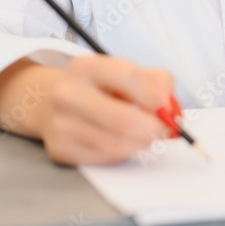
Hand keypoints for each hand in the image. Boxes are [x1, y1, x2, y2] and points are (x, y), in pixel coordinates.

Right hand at [39, 55, 176, 165]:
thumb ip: (157, 82)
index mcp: (85, 67)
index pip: (128, 76)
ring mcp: (61, 123)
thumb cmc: (100, 89)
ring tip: (143, 135)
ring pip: (117, 145)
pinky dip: (123, 153)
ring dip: (140, 143)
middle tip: (163, 130)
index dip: (154, 96)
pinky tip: (121, 141)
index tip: (165, 107)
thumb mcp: (127, 73)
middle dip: (153, 129)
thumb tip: (170, 109)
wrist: (54, 104)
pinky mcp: (61, 149)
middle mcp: (68, 94)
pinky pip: (106, 158)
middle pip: (123, 120)